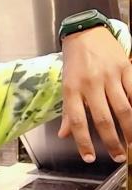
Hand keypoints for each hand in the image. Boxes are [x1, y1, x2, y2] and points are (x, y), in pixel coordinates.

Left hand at [58, 26, 131, 162]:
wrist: (85, 32)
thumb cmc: (74, 61)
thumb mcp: (65, 84)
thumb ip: (68, 111)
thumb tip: (64, 135)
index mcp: (72, 89)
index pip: (77, 121)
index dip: (83, 142)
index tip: (89, 157)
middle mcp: (90, 84)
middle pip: (103, 119)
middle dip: (112, 142)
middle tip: (118, 157)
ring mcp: (109, 76)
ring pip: (124, 109)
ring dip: (130, 130)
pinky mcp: (125, 68)